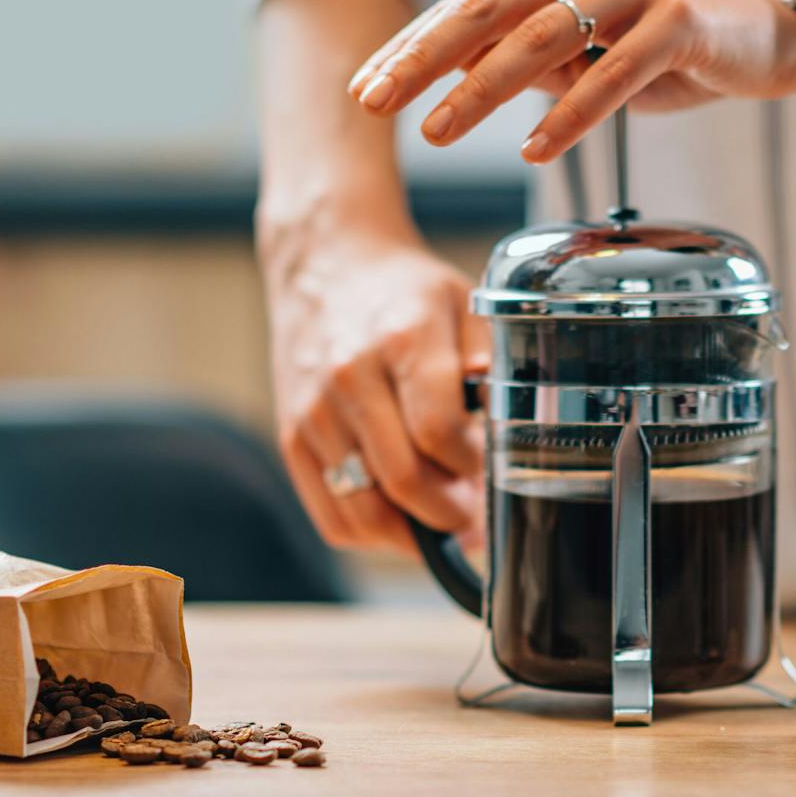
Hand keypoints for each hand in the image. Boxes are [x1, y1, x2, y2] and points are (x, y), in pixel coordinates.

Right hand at [260, 218, 486, 553]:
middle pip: (402, 479)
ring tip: (442, 519)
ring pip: (364, 510)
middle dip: (450, 511)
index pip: (438, 431)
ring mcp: (314, 412)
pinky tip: (402, 521)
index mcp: (402, 339)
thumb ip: (490, 362)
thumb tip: (504, 426)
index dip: (473, 466)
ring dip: (412, 532)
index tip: (488, 468)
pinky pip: (331, 516)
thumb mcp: (464, 303)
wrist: (327, 263)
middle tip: (475, 512)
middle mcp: (349, 377)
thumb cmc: (405, 290)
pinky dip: (372, 533)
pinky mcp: (291, 437)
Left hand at [344, 0, 795, 162]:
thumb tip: (466, 86)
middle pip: (489, 10)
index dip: (411, 46)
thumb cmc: (678, 41)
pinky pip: (616, 71)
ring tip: (438, 132)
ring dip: (483, 87)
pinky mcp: (680, 21)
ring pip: (544, 36)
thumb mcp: (594, 53)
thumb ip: (535, 63)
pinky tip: (536, 148)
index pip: (468, 6)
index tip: (362, 88)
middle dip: (424, 58)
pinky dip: (572, 112)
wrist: (777, 22)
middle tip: (375, 101)